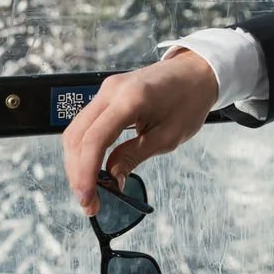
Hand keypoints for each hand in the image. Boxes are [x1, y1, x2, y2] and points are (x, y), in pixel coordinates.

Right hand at [60, 51, 219, 215]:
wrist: (197, 71)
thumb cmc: (190, 100)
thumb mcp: (168, 136)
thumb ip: (134, 156)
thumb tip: (111, 180)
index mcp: (130, 99)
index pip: (94, 140)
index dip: (85, 173)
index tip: (88, 200)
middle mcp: (111, 91)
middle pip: (76, 136)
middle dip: (77, 173)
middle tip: (89, 202)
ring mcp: (106, 90)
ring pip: (76, 131)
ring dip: (77, 163)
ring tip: (91, 190)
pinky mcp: (107, 94)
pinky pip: (86, 124)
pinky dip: (85, 148)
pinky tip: (93, 167)